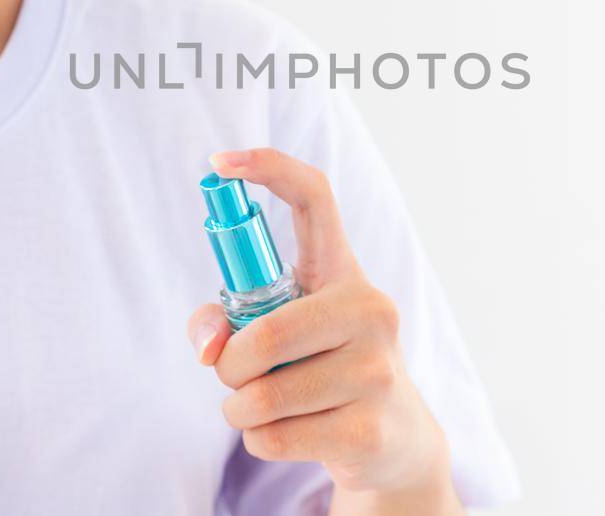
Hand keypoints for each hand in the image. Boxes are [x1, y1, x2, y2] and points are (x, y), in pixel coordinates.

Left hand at [186, 149, 461, 514]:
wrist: (394, 441)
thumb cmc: (319, 372)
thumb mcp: (277, 337)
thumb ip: (224, 322)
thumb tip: (209, 346)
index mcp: (343, 272)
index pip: (315, 198)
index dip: (267, 169)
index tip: (219, 163)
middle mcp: (370, 309)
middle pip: (266, 333)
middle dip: (229, 365)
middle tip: (232, 376)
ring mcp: (377, 370)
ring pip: (263, 394)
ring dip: (240, 410)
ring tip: (266, 409)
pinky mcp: (370, 428)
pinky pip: (275, 436)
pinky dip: (259, 440)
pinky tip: (290, 434)